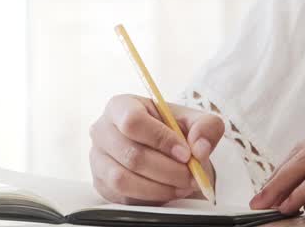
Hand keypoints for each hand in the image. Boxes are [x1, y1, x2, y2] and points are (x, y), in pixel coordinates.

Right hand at [89, 94, 222, 204]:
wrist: (165, 152)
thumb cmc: (175, 131)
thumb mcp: (196, 121)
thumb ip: (206, 127)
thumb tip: (199, 147)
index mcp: (121, 106)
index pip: (133, 121)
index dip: (161, 139)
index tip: (186, 153)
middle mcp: (102, 130)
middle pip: (131, 154)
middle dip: (167, 170)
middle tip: (191, 176)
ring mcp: (98, 159)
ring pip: (124, 180)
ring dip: (159, 188)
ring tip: (182, 186)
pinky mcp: (101, 183)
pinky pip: (122, 197)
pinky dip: (149, 198)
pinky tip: (168, 191)